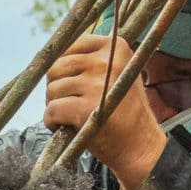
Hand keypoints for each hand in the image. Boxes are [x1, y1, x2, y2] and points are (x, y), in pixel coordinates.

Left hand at [43, 35, 168, 189]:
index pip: (69, 46)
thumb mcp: (116, 72)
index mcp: (115, 46)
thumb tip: (53, 55)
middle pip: (55, 68)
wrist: (139, 143)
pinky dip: (51, 122)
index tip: (70, 84)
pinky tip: (65, 127)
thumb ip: (92, 59)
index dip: (62, 68)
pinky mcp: (84, 108)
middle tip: (68, 103)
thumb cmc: (122, 109)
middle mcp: (106, 60)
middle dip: (55, 88)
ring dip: (53, 106)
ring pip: (51, 90)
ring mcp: (96, 84)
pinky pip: (51, 110)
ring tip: (70, 116)